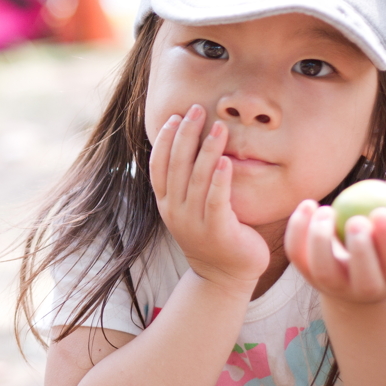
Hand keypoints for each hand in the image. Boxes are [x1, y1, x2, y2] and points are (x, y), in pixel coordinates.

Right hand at [149, 104, 268, 291]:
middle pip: (177, 165)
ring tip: (219, 127)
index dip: (165, 139)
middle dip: (186, 134)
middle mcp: (176, 210)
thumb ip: (187, 183)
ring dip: (206, 150)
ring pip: (197, 179)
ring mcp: (194, 222)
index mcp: (166, 203)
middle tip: (197, 109)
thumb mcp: (190, 209)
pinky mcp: (217, 231)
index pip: (159, 165)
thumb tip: (190, 148)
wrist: (225, 277)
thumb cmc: (213, 235)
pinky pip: (216, 200)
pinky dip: (219, 179)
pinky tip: (225, 160)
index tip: (176, 116)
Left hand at [284, 200, 385, 304]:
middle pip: (362, 275)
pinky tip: (308, 205)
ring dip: (321, 237)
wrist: (353, 276)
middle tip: (356, 219)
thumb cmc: (385, 249)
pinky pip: (296, 252)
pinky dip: (297, 229)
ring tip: (328, 210)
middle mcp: (362, 289)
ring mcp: (330, 284)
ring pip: (322, 267)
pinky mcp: (304, 273)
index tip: (382, 211)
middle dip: (360, 247)